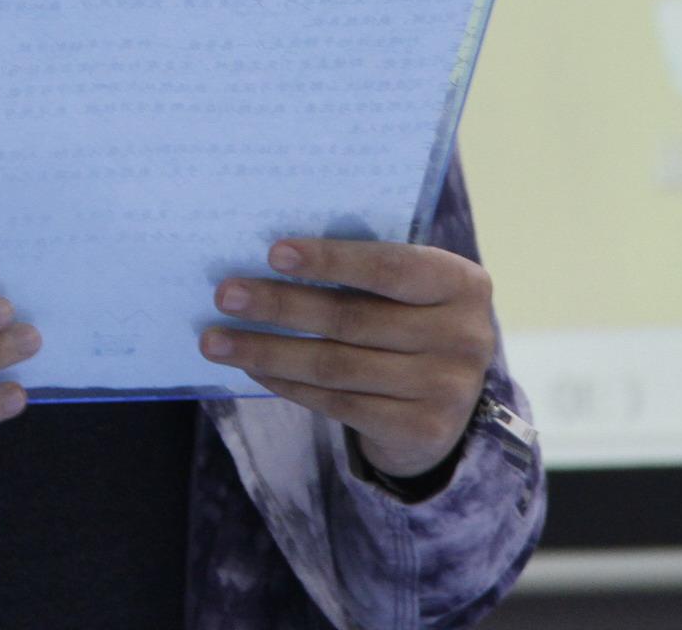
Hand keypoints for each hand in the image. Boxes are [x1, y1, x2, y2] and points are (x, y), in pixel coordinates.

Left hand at [202, 238, 494, 480]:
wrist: (448, 400)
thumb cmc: (410, 319)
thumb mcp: (408, 290)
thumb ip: (365, 272)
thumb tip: (272, 257)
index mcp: (462, 283)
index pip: (390, 267)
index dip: (331, 260)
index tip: (273, 253)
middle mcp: (465, 336)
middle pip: (352, 319)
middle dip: (280, 305)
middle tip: (225, 295)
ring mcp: (446, 388)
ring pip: (336, 365)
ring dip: (268, 350)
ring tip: (216, 339)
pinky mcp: (421, 429)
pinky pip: (337, 402)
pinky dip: (287, 383)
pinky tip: (252, 366)